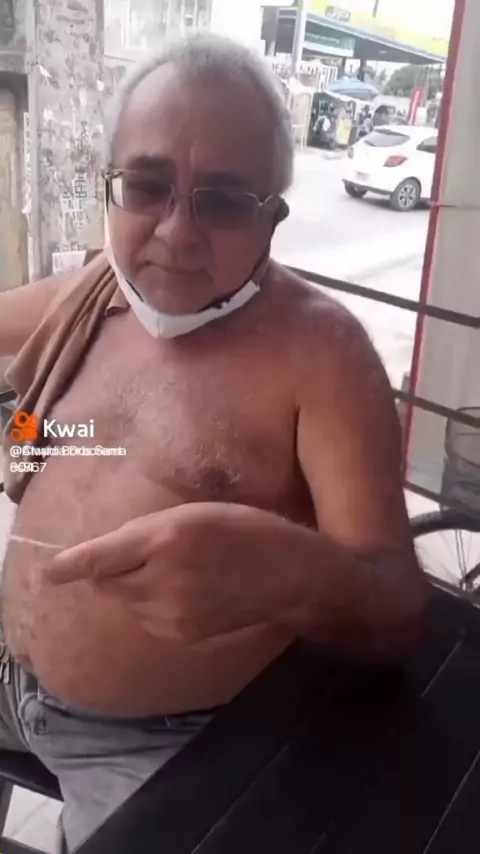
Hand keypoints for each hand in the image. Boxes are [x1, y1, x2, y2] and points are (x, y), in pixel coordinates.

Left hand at [46, 503, 305, 642]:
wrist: (287, 576)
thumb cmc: (244, 530)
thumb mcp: (194, 512)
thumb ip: (146, 531)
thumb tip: (108, 551)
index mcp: (167, 540)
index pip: (102, 558)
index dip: (71, 565)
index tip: (50, 572)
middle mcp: (163, 580)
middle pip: (107, 583)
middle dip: (112, 569)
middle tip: (144, 553)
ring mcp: (172, 614)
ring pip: (126, 602)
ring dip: (133, 587)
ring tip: (176, 571)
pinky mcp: (182, 636)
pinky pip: (146, 619)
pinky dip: (152, 605)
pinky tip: (185, 592)